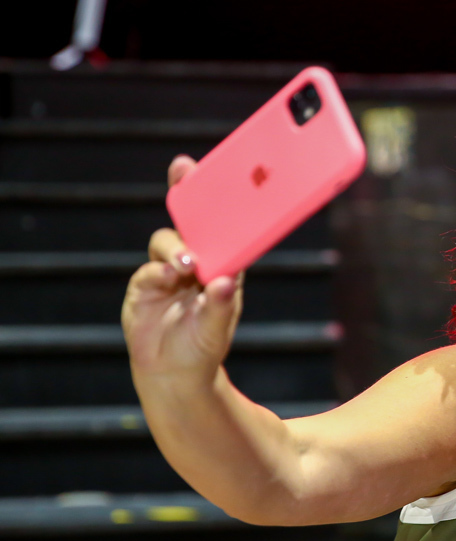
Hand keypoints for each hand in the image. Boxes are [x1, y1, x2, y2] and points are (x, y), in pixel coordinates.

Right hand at [121, 155, 244, 381]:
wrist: (173, 372)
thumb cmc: (205, 345)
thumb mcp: (218, 328)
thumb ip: (221, 305)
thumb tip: (225, 283)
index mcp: (224, 264)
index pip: (225, 224)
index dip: (222, 196)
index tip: (221, 172)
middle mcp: (197, 261)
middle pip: (190, 219)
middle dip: (186, 190)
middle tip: (184, 168)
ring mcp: (169, 270)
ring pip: (167, 241)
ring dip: (176, 247)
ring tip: (187, 267)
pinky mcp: (145, 284)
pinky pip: (150, 269)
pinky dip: (159, 271)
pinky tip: (170, 279)